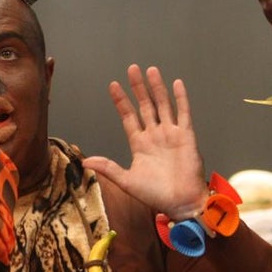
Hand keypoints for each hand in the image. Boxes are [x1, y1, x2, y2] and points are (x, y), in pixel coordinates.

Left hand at [83, 64, 207, 220]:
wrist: (180, 203)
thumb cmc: (155, 194)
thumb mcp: (126, 180)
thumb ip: (108, 167)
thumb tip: (85, 161)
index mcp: (139, 144)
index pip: (128, 117)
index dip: (121, 101)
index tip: (113, 85)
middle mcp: (154, 135)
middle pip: (145, 106)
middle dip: (138, 88)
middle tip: (132, 68)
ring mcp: (171, 134)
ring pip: (162, 105)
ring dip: (156, 88)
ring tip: (150, 70)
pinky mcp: (186, 136)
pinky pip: (183, 113)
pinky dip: (180, 98)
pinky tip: (176, 83)